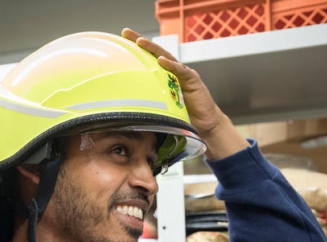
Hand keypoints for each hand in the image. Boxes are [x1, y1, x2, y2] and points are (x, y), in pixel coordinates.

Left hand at [122, 28, 248, 159]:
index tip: (121, 40)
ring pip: (167, 57)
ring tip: (140, 42)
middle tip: (126, 32)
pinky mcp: (193, 80)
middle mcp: (174, 71)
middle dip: (141, 41)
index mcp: (165, 76)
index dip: (136, 50)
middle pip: (156, 52)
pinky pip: (181, 71)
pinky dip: (171, 65)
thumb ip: (149, 101)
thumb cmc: (183, 117)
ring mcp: (184, 74)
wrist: (205, 125)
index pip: (149, 59)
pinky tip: (162, 60)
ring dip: (153, 49)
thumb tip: (126, 105)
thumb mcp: (161, 108)